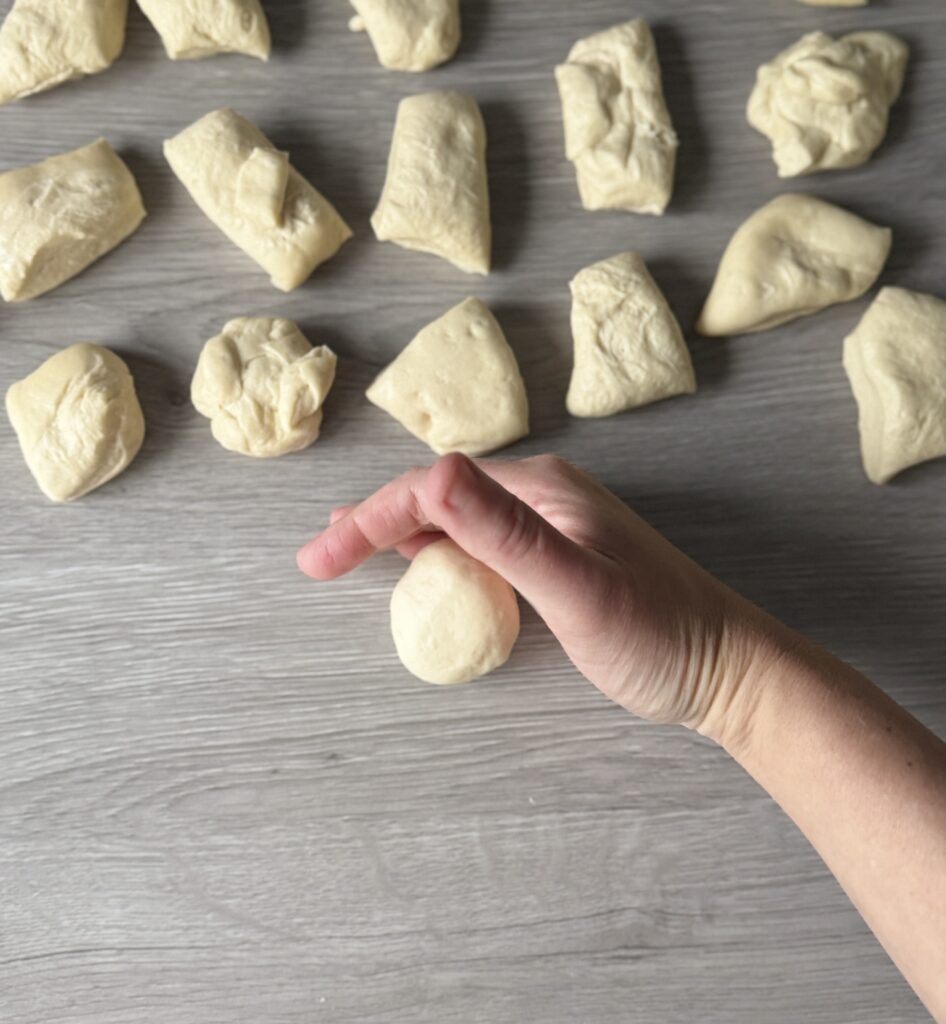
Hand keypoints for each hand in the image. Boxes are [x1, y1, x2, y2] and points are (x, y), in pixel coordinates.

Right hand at [297, 453, 782, 743]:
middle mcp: (543, 496)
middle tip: (320, 558)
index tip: (321, 560)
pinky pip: (482, 545)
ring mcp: (551, 526)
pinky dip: (439, 555)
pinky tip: (421, 568)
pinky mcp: (558, 558)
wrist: (726, 669)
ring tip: (350, 553)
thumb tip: (435, 474)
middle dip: (373, 522)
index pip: (433, 488)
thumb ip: (505, 534)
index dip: (370, 518)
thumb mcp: (577, 588)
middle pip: (438, 497)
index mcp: (542, 489)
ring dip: (401, 535)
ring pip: (457, 520)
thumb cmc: (659, 635)